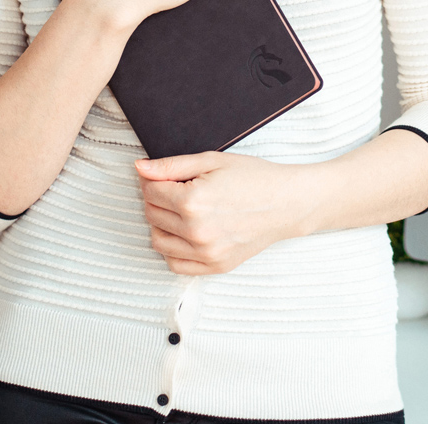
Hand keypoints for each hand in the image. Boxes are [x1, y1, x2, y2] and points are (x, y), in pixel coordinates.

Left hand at [135, 151, 312, 274]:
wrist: (287, 203)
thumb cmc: (254, 177)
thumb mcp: (212, 161)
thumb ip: (172, 166)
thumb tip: (140, 168)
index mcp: (193, 201)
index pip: (150, 191)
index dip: (152, 179)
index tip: (162, 175)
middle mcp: (196, 231)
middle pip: (151, 215)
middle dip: (156, 198)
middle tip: (176, 188)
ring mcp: (205, 253)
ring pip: (158, 241)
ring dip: (161, 223)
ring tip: (181, 209)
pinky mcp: (214, 267)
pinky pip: (175, 264)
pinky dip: (173, 248)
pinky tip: (186, 231)